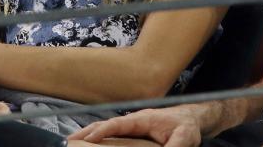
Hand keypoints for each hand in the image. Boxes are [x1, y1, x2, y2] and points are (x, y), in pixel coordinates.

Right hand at [70, 107, 202, 146]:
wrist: (192, 119)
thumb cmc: (187, 125)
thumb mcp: (184, 137)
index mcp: (143, 119)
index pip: (118, 123)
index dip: (103, 130)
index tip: (89, 137)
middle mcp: (134, 121)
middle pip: (106, 125)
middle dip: (88, 131)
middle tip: (69, 140)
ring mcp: (133, 127)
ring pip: (107, 130)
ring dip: (90, 134)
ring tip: (74, 142)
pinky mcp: (134, 134)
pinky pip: (114, 135)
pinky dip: (100, 138)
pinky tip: (92, 145)